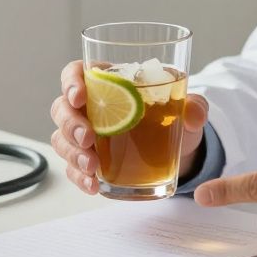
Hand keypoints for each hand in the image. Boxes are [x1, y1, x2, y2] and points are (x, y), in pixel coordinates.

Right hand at [50, 59, 209, 194]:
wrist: (177, 148)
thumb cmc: (173, 115)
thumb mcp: (187, 106)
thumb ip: (194, 105)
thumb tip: (194, 115)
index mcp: (108, 80)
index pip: (76, 72)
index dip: (70, 82)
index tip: (80, 97)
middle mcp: (90, 106)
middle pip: (62, 108)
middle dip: (70, 124)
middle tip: (88, 138)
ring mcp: (86, 135)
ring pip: (62, 139)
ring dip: (73, 154)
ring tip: (93, 167)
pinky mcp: (89, 160)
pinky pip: (73, 168)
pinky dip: (79, 177)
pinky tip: (93, 185)